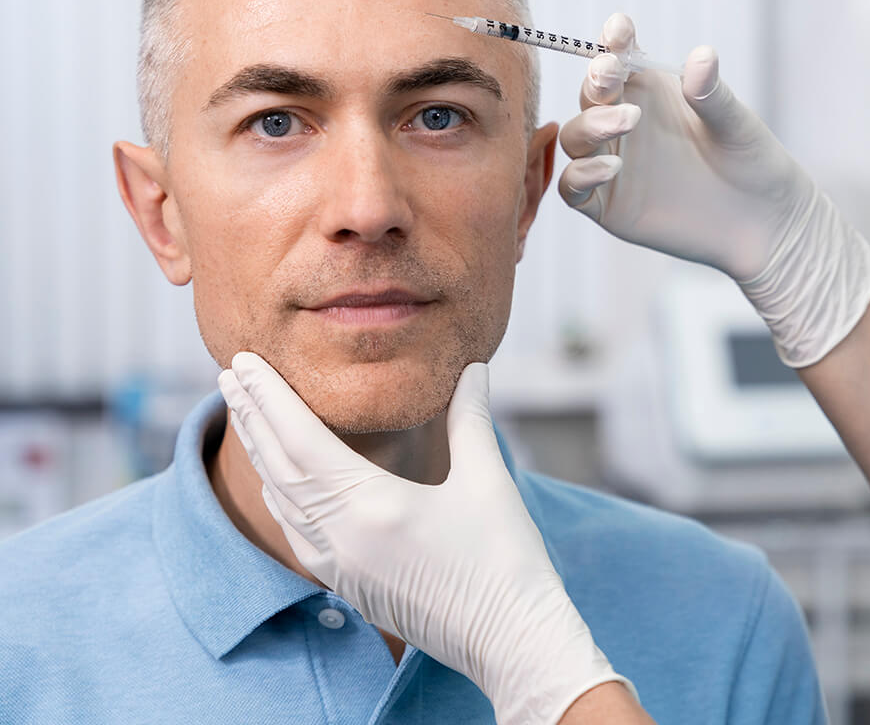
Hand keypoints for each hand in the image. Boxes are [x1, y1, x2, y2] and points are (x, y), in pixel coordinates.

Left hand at [218, 353, 632, 724]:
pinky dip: (281, 498)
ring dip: (262, 454)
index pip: (301, 439)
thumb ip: (471, 419)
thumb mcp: (488, 480)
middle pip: (280, 467)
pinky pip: (297, 535)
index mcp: (371, 505)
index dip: (269, 398)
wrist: (508, 640)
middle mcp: (342, 538)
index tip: (243, 361)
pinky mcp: (348, 587)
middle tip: (229, 373)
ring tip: (247, 415)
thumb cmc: (505, 560)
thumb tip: (474, 367)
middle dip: (253, 417)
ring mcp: (340, 568)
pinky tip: (279, 483)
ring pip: (283, 502)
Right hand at [556, 13, 869, 365]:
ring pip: (575, 136)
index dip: (613, 40)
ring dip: (591, 124)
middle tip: (612, 74)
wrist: (763, 223)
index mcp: (651, 92)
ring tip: (628, 123)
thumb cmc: (753, 163)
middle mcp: (624, 122)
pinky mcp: (606, 204)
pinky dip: (582, 173)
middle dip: (597, 80)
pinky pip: (573, 185)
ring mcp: (611, 162)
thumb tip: (701, 56)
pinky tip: (612, 167)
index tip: (619, 29)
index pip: (620, 57)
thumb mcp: (736, 125)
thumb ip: (712, 94)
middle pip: (590, 94)